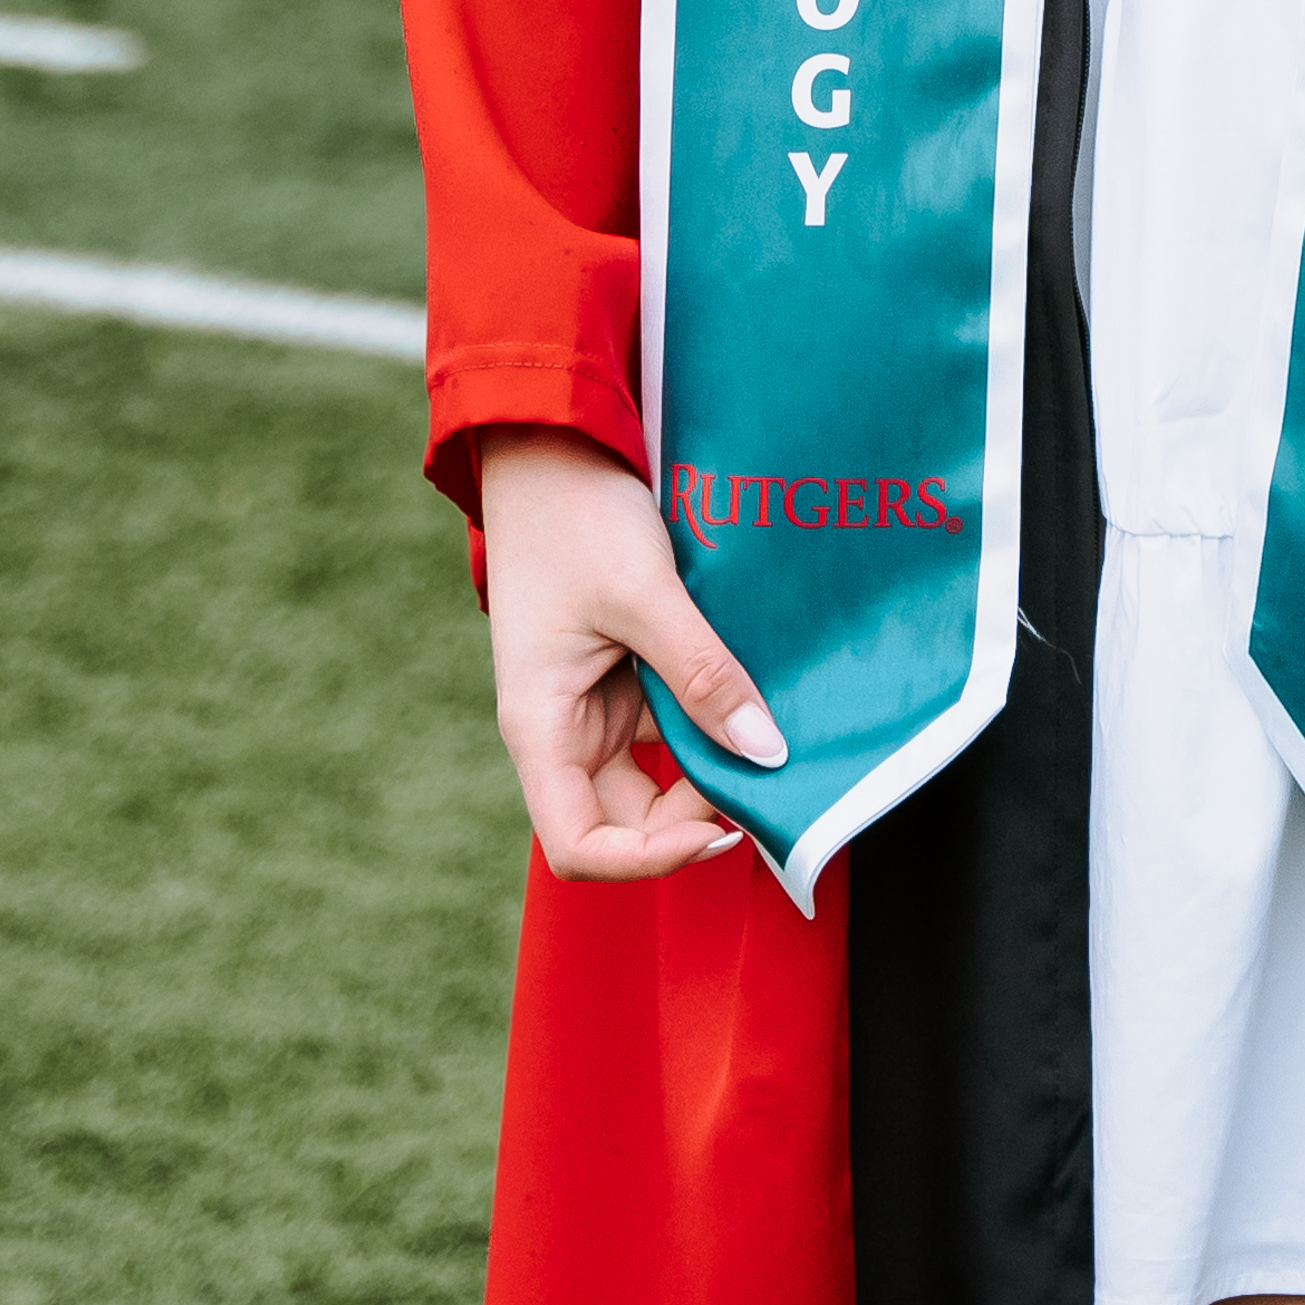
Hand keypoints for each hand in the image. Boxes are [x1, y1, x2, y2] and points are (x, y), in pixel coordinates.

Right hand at [476, 427, 781, 883]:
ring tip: (762, 733)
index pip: (579, 845)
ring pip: (654, 776)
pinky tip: (748, 700)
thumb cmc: (575, 516)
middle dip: (693, 813)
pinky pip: (668, 726)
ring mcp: (593, 706)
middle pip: (626, 821)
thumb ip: (703, 674)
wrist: (553, 445)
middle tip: (758, 765)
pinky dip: (707, 725)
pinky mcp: (622, 675)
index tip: (718, 828)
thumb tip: (764, 752)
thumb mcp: (644, 594)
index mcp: (541, 727)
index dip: (647, 859)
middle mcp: (561, 730)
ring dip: (707, 769)